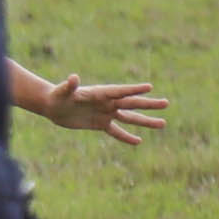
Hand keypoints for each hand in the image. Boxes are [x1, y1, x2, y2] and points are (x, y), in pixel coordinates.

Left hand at [28, 73, 167, 143]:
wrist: (52, 106)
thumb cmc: (57, 95)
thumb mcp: (62, 91)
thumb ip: (70, 85)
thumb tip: (74, 77)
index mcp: (100, 92)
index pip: (120, 90)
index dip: (133, 89)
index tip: (149, 87)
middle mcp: (107, 102)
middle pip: (131, 103)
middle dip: (148, 104)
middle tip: (166, 103)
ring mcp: (106, 113)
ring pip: (129, 118)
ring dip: (145, 121)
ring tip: (163, 124)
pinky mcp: (100, 124)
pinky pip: (116, 131)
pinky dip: (126, 137)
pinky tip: (139, 141)